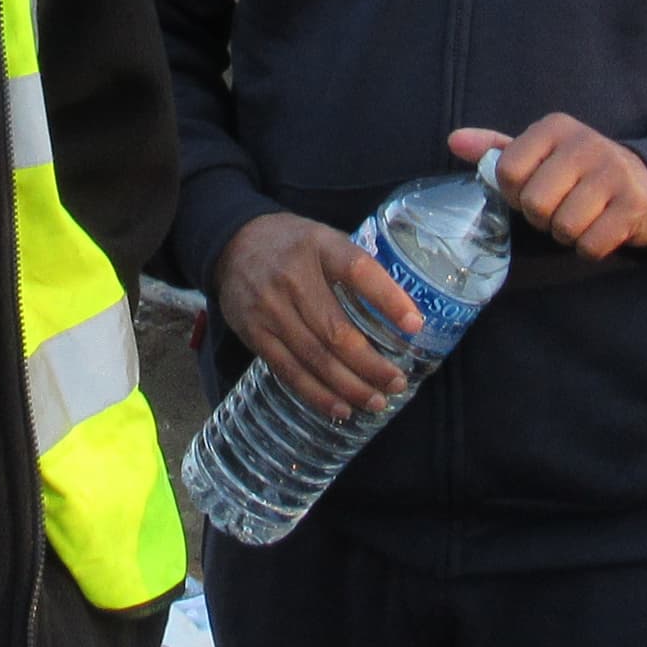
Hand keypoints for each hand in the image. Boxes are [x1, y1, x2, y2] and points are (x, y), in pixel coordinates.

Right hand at [213, 211, 420, 421]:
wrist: (232, 244)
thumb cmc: (292, 245)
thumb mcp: (325, 239)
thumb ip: (356, 268)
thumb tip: (404, 312)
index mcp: (319, 246)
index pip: (358, 270)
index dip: (388, 299)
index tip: (415, 326)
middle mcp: (292, 277)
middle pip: (336, 330)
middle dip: (371, 364)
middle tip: (396, 382)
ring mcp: (270, 309)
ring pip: (315, 358)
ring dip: (349, 386)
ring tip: (377, 401)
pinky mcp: (254, 334)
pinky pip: (289, 371)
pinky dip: (317, 394)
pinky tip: (341, 407)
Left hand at [448, 114, 646, 259]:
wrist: (644, 182)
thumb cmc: (578, 171)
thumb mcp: (539, 153)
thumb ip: (497, 150)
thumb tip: (453, 141)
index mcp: (554, 127)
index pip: (508, 172)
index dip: (514, 193)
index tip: (533, 190)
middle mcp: (585, 143)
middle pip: (535, 203)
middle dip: (541, 218)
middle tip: (558, 208)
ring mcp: (613, 173)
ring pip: (563, 227)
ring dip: (565, 234)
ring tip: (579, 218)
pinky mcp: (633, 205)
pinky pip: (590, 245)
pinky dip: (589, 248)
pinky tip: (599, 229)